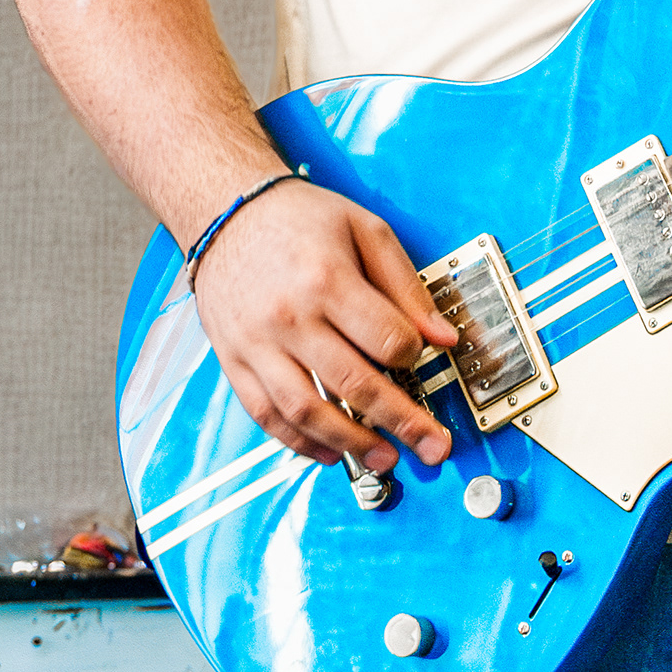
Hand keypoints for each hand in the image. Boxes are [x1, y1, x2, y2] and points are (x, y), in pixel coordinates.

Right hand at [193, 180, 458, 471]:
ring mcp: (257, 344)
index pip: (387, 340)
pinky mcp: (234, 361)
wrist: (227, 213)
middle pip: (354, 384)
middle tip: (431, 447)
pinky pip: (266, 414)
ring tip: (385, 458)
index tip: (421, 355)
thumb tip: (444, 337)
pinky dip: (299, 441)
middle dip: (401, 421)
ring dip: (351, 444)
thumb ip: (406, 286)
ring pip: (307, 411)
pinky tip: (329, 452)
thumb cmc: (298, 219)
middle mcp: (289, 317)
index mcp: (327, 279)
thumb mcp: (365, 230)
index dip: (414, 354)